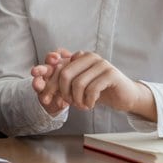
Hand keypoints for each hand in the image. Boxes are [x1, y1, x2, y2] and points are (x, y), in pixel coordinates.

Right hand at [31, 49, 73, 114]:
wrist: (72, 98)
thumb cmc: (74, 79)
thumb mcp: (77, 69)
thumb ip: (77, 62)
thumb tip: (79, 54)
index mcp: (56, 64)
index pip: (52, 57)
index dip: (52, 56)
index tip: (55, 58)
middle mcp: (48, 73)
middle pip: (42, 68)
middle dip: (39, 69)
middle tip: (36, 71)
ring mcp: (44, 84)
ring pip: (38, 82)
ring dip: (37, 83)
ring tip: (37, 85)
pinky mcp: (43, 96)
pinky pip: (43, 96)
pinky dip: (47, 98)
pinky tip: (51, 100)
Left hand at [36, 49, 155, 118]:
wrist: (124, 95)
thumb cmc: (99, 90)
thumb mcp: (78, 86)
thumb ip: (61, 82)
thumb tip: (37, 84)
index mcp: (78, 56)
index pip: (57, 67)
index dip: (48, 83)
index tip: (45, 99)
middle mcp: (88, 56)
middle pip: (64, 74)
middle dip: (63, 93)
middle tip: (68, 104)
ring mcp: (100, 63)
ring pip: (78, 83)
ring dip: (77, 99)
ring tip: (80, 106)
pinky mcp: (110, 74)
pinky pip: (92, 89)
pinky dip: (88, 100)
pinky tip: (90, 105)